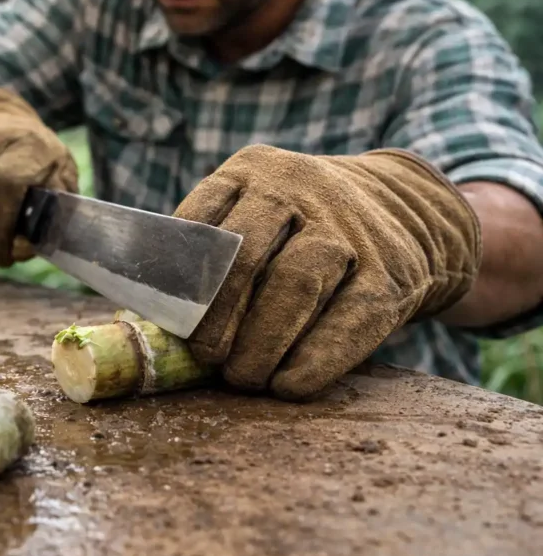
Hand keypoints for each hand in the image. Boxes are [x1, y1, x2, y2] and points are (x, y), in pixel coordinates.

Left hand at [174, 144, 481, 400]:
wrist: (407, 207)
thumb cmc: (299, 228)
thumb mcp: (255, 211)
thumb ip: (210, 249)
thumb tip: (148, 318)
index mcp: (251, 171)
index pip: (202, 219)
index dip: (180, 275)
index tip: (166, 319)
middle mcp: (299, 189)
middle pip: (246, 254)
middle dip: (218, 314)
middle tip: (204, 358)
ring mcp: (348, 228)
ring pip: (295, 284)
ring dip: (261, 341)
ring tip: (242, 377)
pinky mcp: (390, 271)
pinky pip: (349, 318)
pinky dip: (315, 358)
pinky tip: (289, 385)